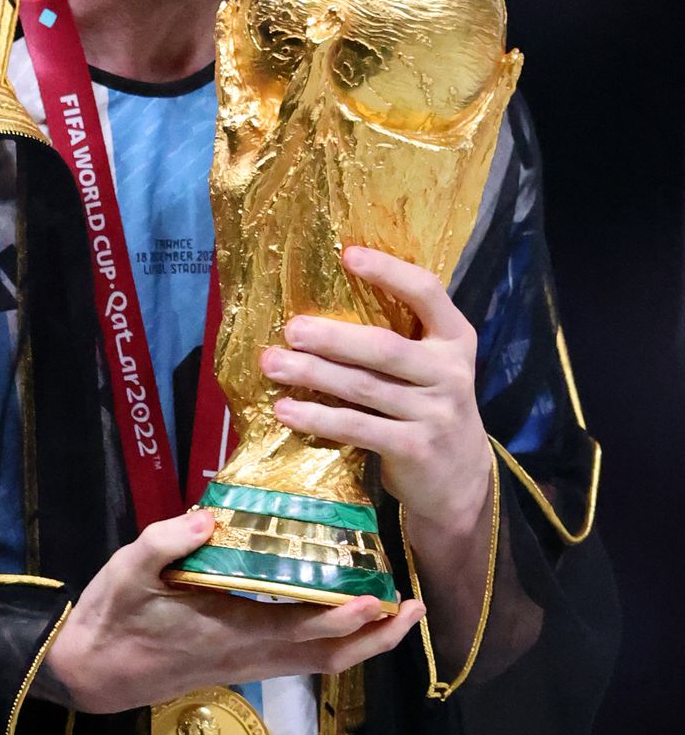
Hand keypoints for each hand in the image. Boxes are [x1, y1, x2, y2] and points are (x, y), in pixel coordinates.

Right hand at [44, 508, 423, 713]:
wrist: (90, 669)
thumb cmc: (112, 617)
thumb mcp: (128, 569)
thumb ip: (167, 540)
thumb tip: (207, 512)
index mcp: (230, 632)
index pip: (301, 631)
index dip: (345, 620)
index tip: (381, 599)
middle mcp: (249, 654)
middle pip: (327, 657)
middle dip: (375, 637)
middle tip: (413, 608)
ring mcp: (246, 662)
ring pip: (318, 660)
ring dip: (360, 641)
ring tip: (392, 608)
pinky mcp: (239, 660)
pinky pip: (299, 656)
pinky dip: (330, 639)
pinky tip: (338, 612)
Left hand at [262, 246, 492, 533]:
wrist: (461, 481)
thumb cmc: (430, 407)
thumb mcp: (432, 366)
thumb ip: (400, 339)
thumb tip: (321, 305)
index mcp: (455, 338)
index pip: (427, 292)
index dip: (388, 271)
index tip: (347, 254)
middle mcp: (451, 373)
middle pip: (384, 347)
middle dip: (331, 336)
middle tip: (290, 329)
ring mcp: (436, 414)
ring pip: (363, 387)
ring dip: (312, 374)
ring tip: (271, 364)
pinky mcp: (415, 450)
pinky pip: (357, 428)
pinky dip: (317, 418)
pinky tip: (285, 410)